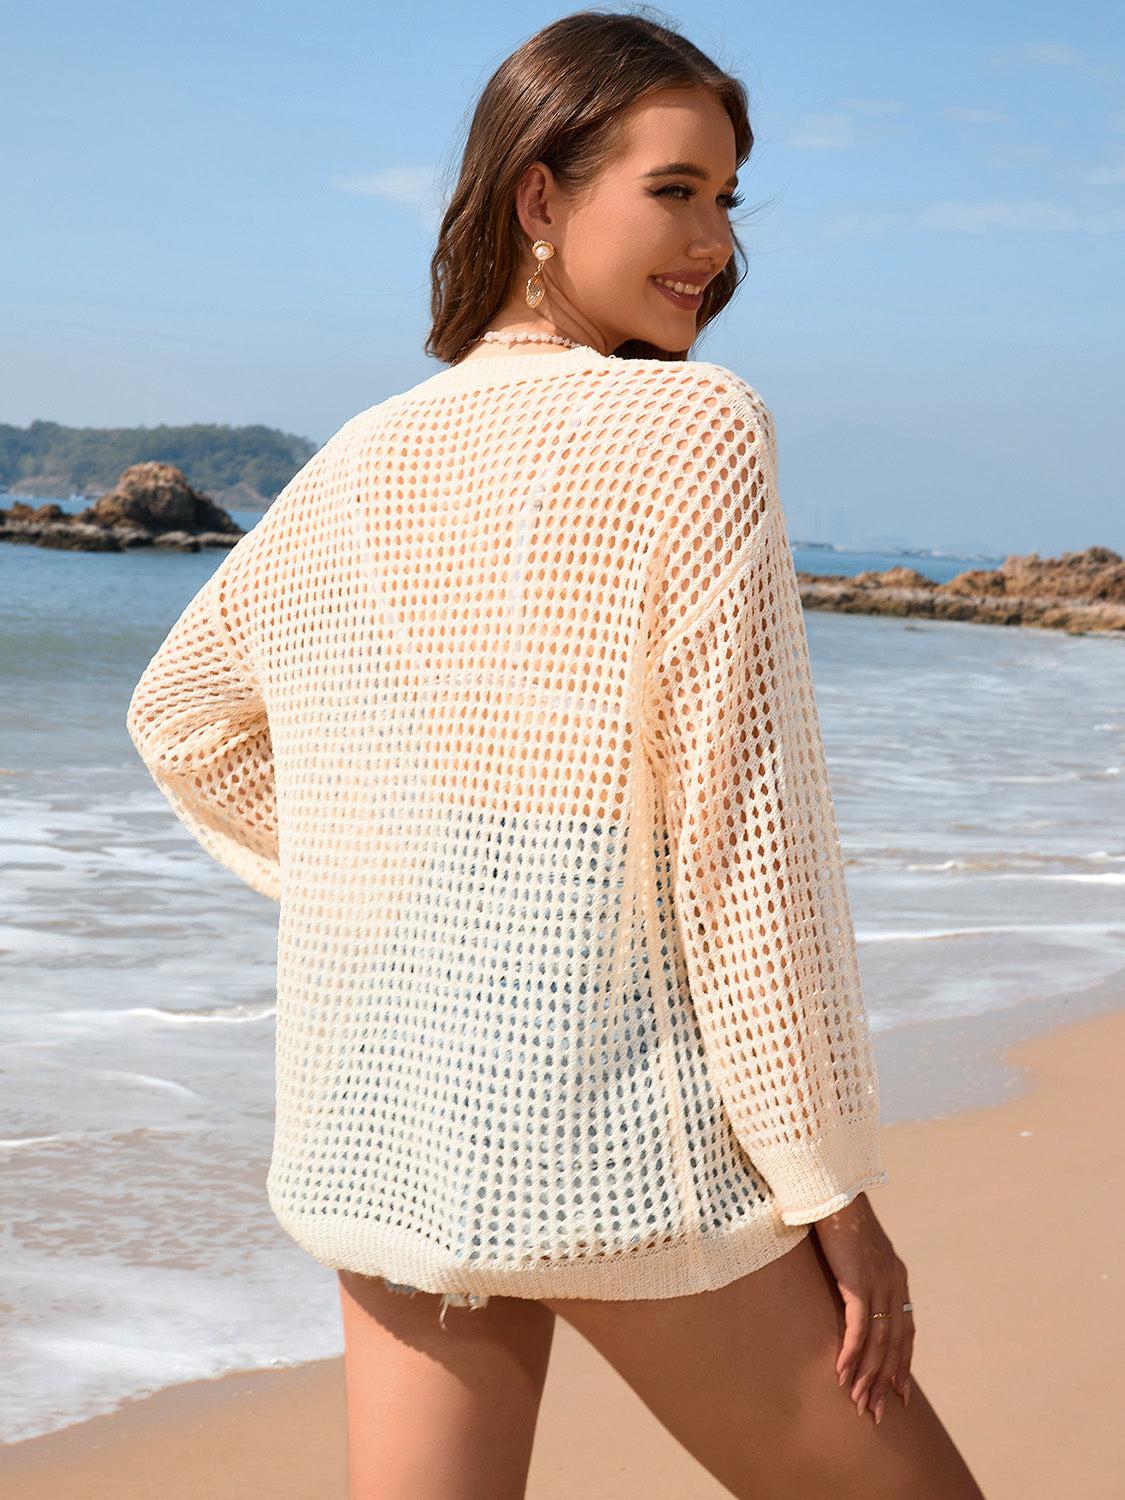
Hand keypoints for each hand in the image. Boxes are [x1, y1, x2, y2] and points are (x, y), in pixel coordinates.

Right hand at [813, 1193, 913, 1424]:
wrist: (831, 1188)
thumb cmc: (836, 1214)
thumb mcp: (856, 1248)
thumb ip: (858, 1269)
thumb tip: (847, 1285)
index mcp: (896, 1276)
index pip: (906, 1330)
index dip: (902, 1363)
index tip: (899, 1393)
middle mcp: (893, 1283)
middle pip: (895, 1344)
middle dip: (885, 1381)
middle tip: (876, 1412)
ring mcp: (878, 1283)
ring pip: (878, 1342)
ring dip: (866, 1375)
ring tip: (857, 1402)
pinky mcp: (858, 1281)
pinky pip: (858, 1327)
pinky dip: (851, 1353)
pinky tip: (841, 1372)